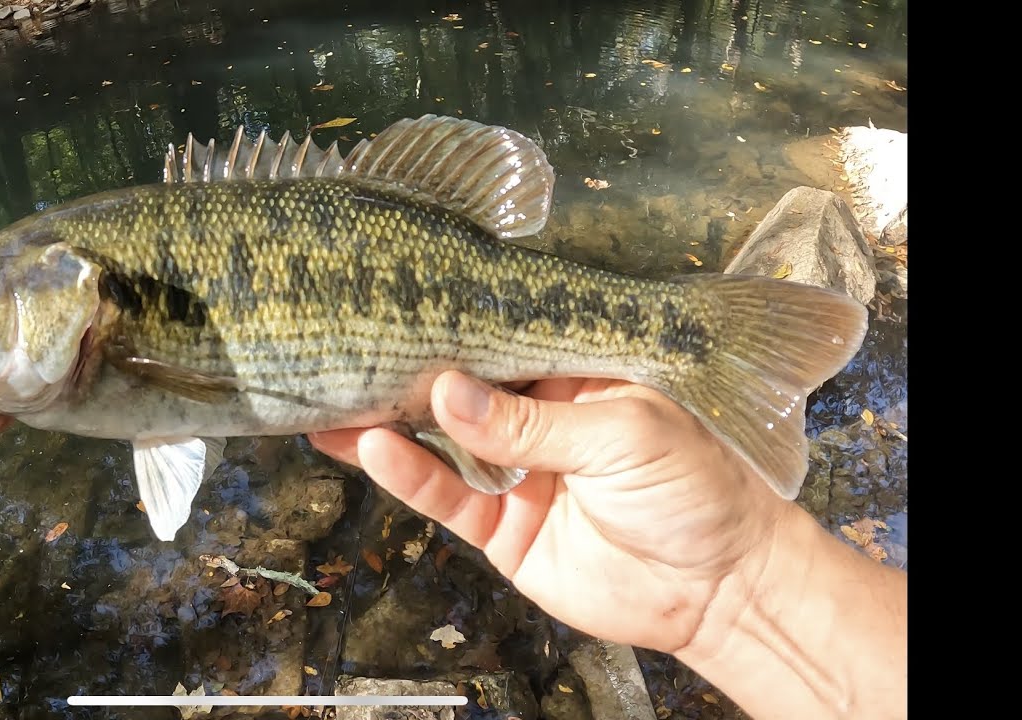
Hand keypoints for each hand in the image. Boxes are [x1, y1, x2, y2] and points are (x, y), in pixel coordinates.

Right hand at [310, 371, 790, 654]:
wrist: (719, 589)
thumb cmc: (695, 488)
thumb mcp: (620, 434)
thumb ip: (529, 421)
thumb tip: (447, 392)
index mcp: (576, 375)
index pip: (506, 340)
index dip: (458, 325)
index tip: (404, 301)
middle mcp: (538, 419)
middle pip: (463, 389)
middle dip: (411, 369)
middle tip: (353, 343)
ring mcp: (514, 472)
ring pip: (441, 442)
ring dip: (390, 422)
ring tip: (336, 396)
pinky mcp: (499, 527)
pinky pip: (446, 496)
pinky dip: (409, 474)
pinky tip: (369, 448)